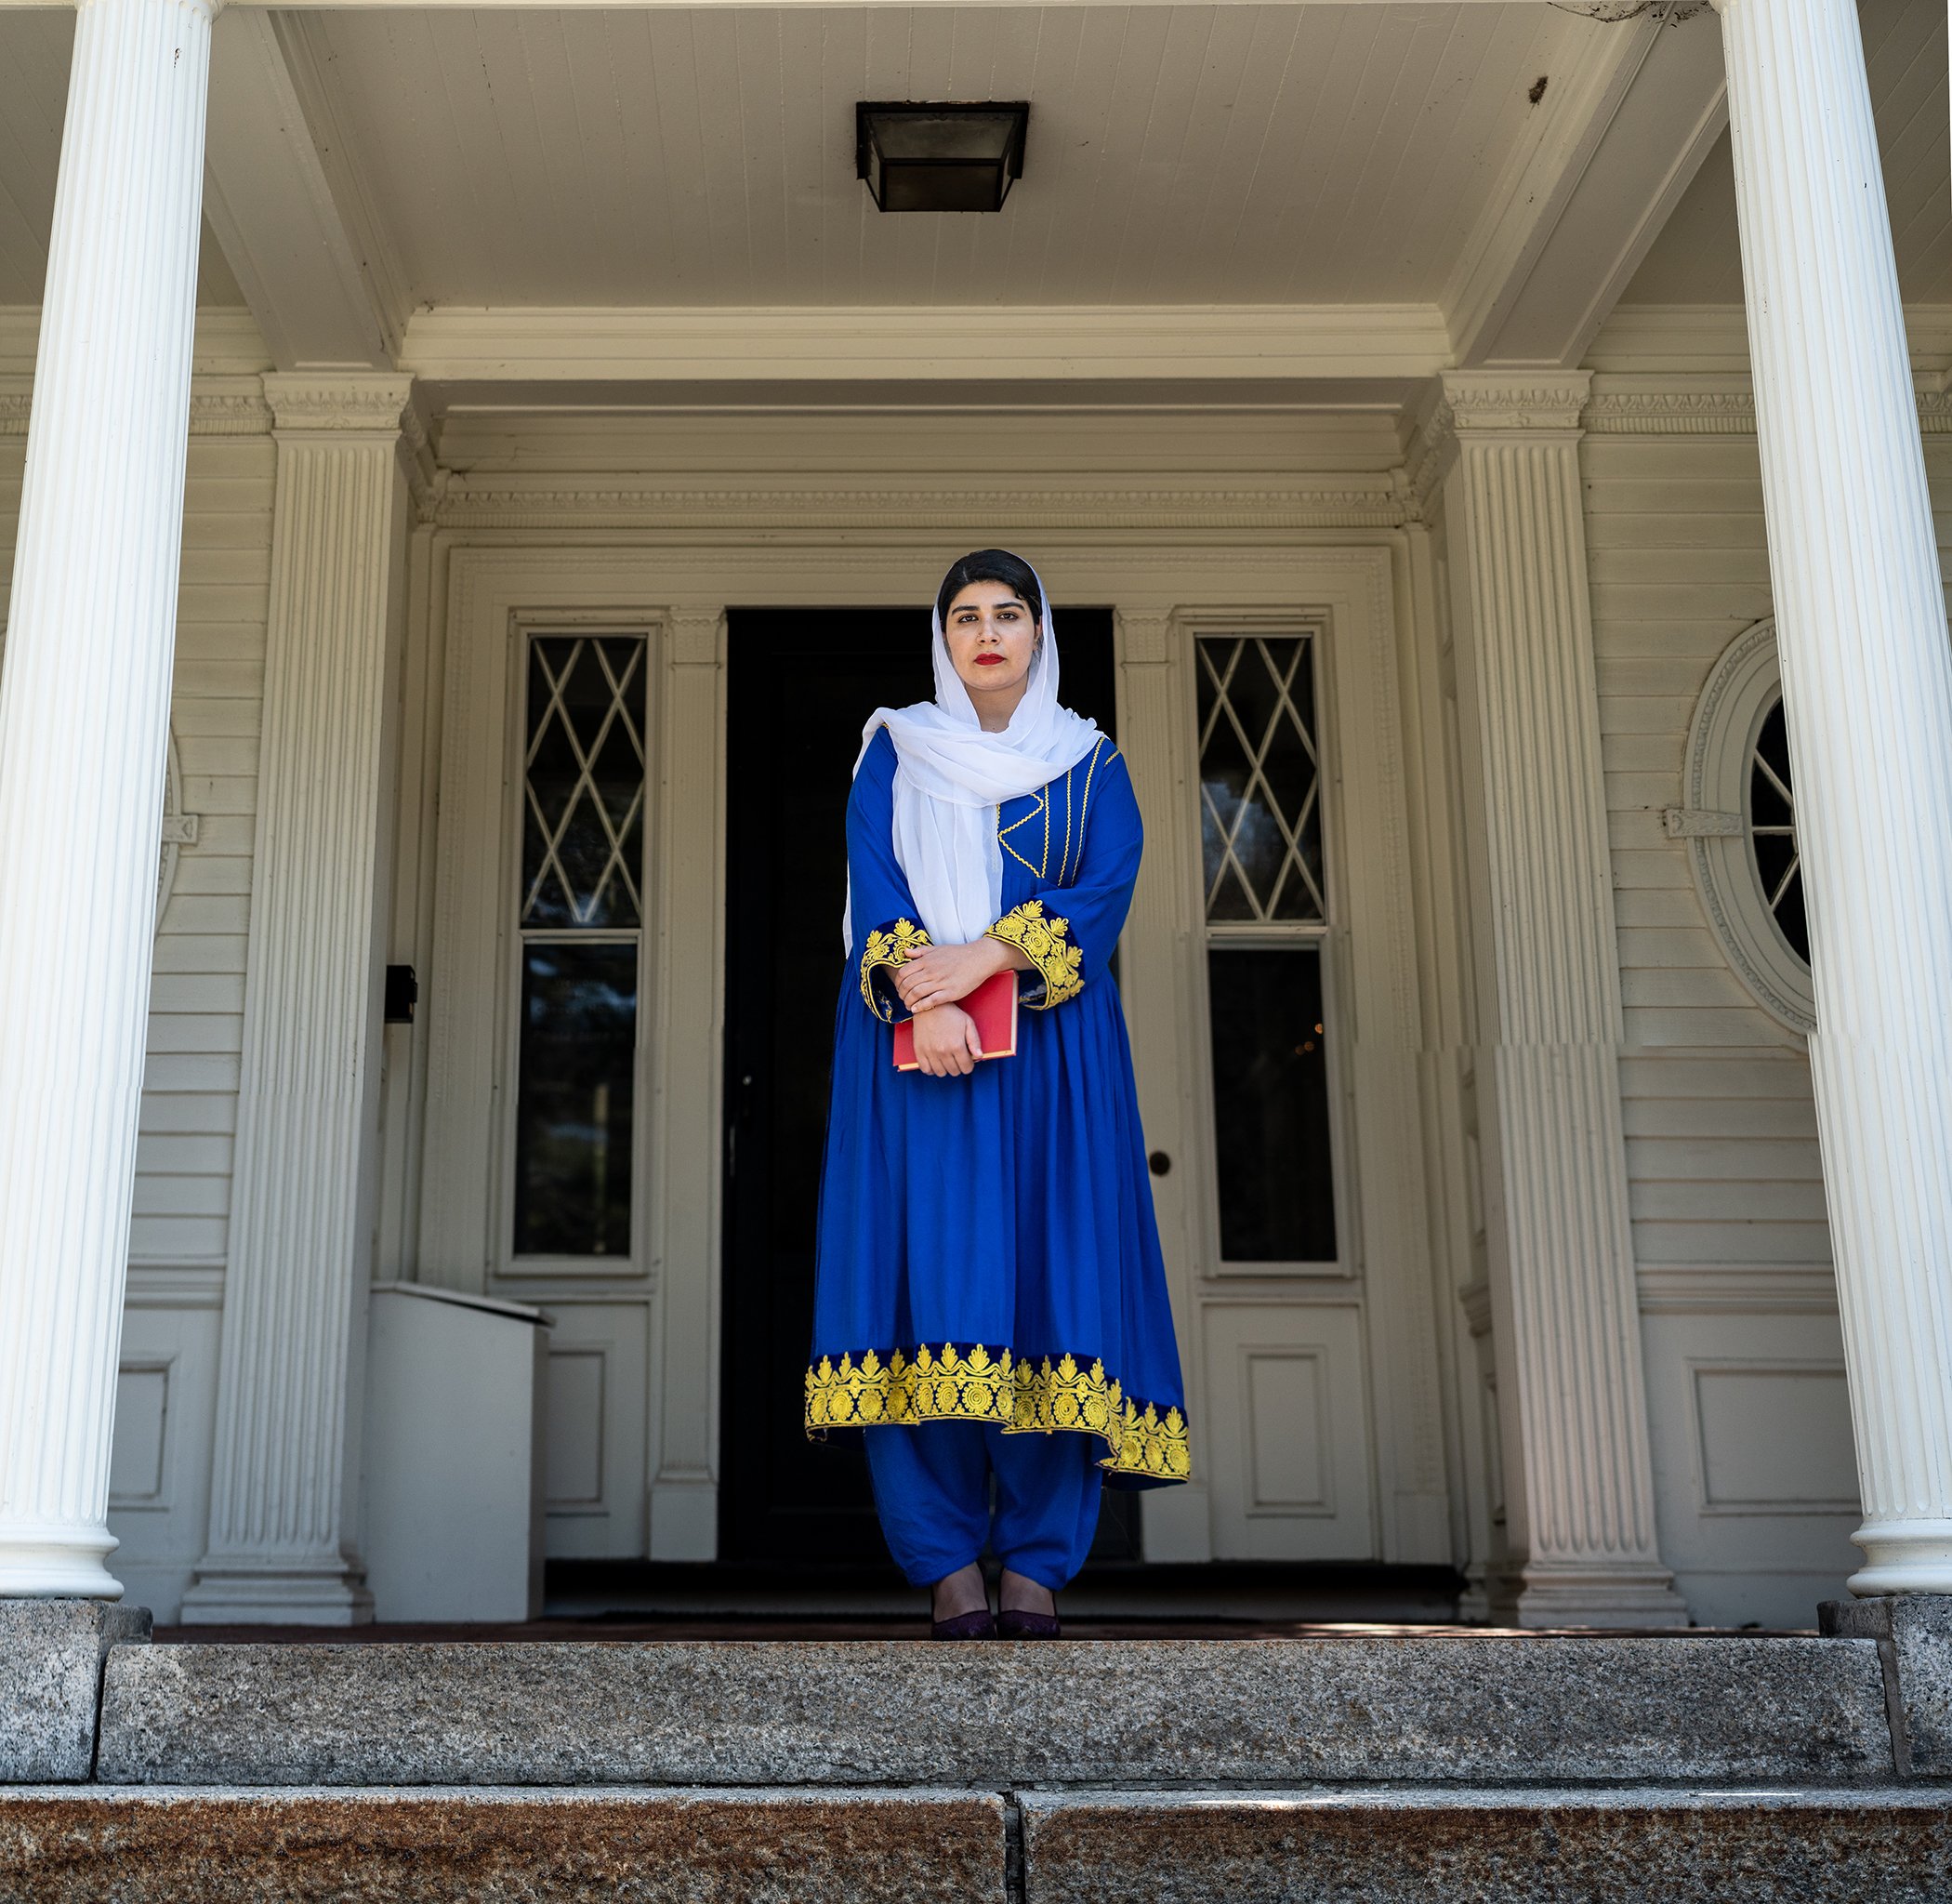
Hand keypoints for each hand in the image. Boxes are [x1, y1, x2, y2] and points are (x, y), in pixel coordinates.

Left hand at [894, 939, 1008, 1013]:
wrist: (979, 959)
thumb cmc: (958, 954)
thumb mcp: (937, 948)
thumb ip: (920, 951)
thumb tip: (905, 952)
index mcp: (927, 960)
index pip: (903, 972)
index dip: (897, 982)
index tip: (898, 987)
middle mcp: (931, 971)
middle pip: (907, 984)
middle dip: (901, 994)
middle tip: (902, 998)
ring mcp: (941, 982)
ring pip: (916, 994)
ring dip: (908, 1001)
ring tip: (908, 1005)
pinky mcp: (950, 992)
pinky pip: (931, 1001)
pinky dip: (920, 1006)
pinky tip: (916, 1009)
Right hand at [909, 1003, 983, 1076]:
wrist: (928, 1005)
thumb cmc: (951, 1014)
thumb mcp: (968, 1023)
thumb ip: (975, 1041)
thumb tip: (979, 1056)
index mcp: (957, 1045)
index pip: (966, 1068)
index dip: (969, 1065)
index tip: (967, 1059)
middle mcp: (943, 1051)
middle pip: (954, 1072)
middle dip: (958, 1066)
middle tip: (956, 1057)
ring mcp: (930, 1052)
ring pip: (940, 1073)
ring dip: (945, 1069)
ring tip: (946, 1059)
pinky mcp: (919, 1051)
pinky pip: (925, 1070)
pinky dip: (931, 1069)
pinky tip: (935, 1062)